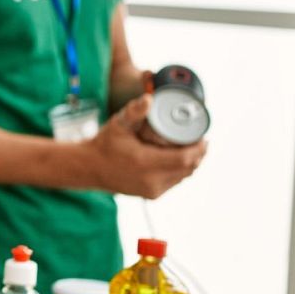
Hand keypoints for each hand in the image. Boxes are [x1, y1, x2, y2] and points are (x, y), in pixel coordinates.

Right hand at [81, 95, 207, 198]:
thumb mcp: (118, 124)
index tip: (204, 137)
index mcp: (144, 162)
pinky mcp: (151, 195)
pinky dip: (179, 170)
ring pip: (183, 176)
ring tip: (190, 148)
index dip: (199, 149)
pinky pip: (174, 182)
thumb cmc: (105, 144)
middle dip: (198, 154)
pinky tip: (178, 160)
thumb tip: (149, 98)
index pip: (184, 159)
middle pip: (188, 168)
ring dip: (190, 163)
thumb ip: (134, 112)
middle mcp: (150, 180)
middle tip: (199, 140)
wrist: (90, 167)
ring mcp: (151, 190)